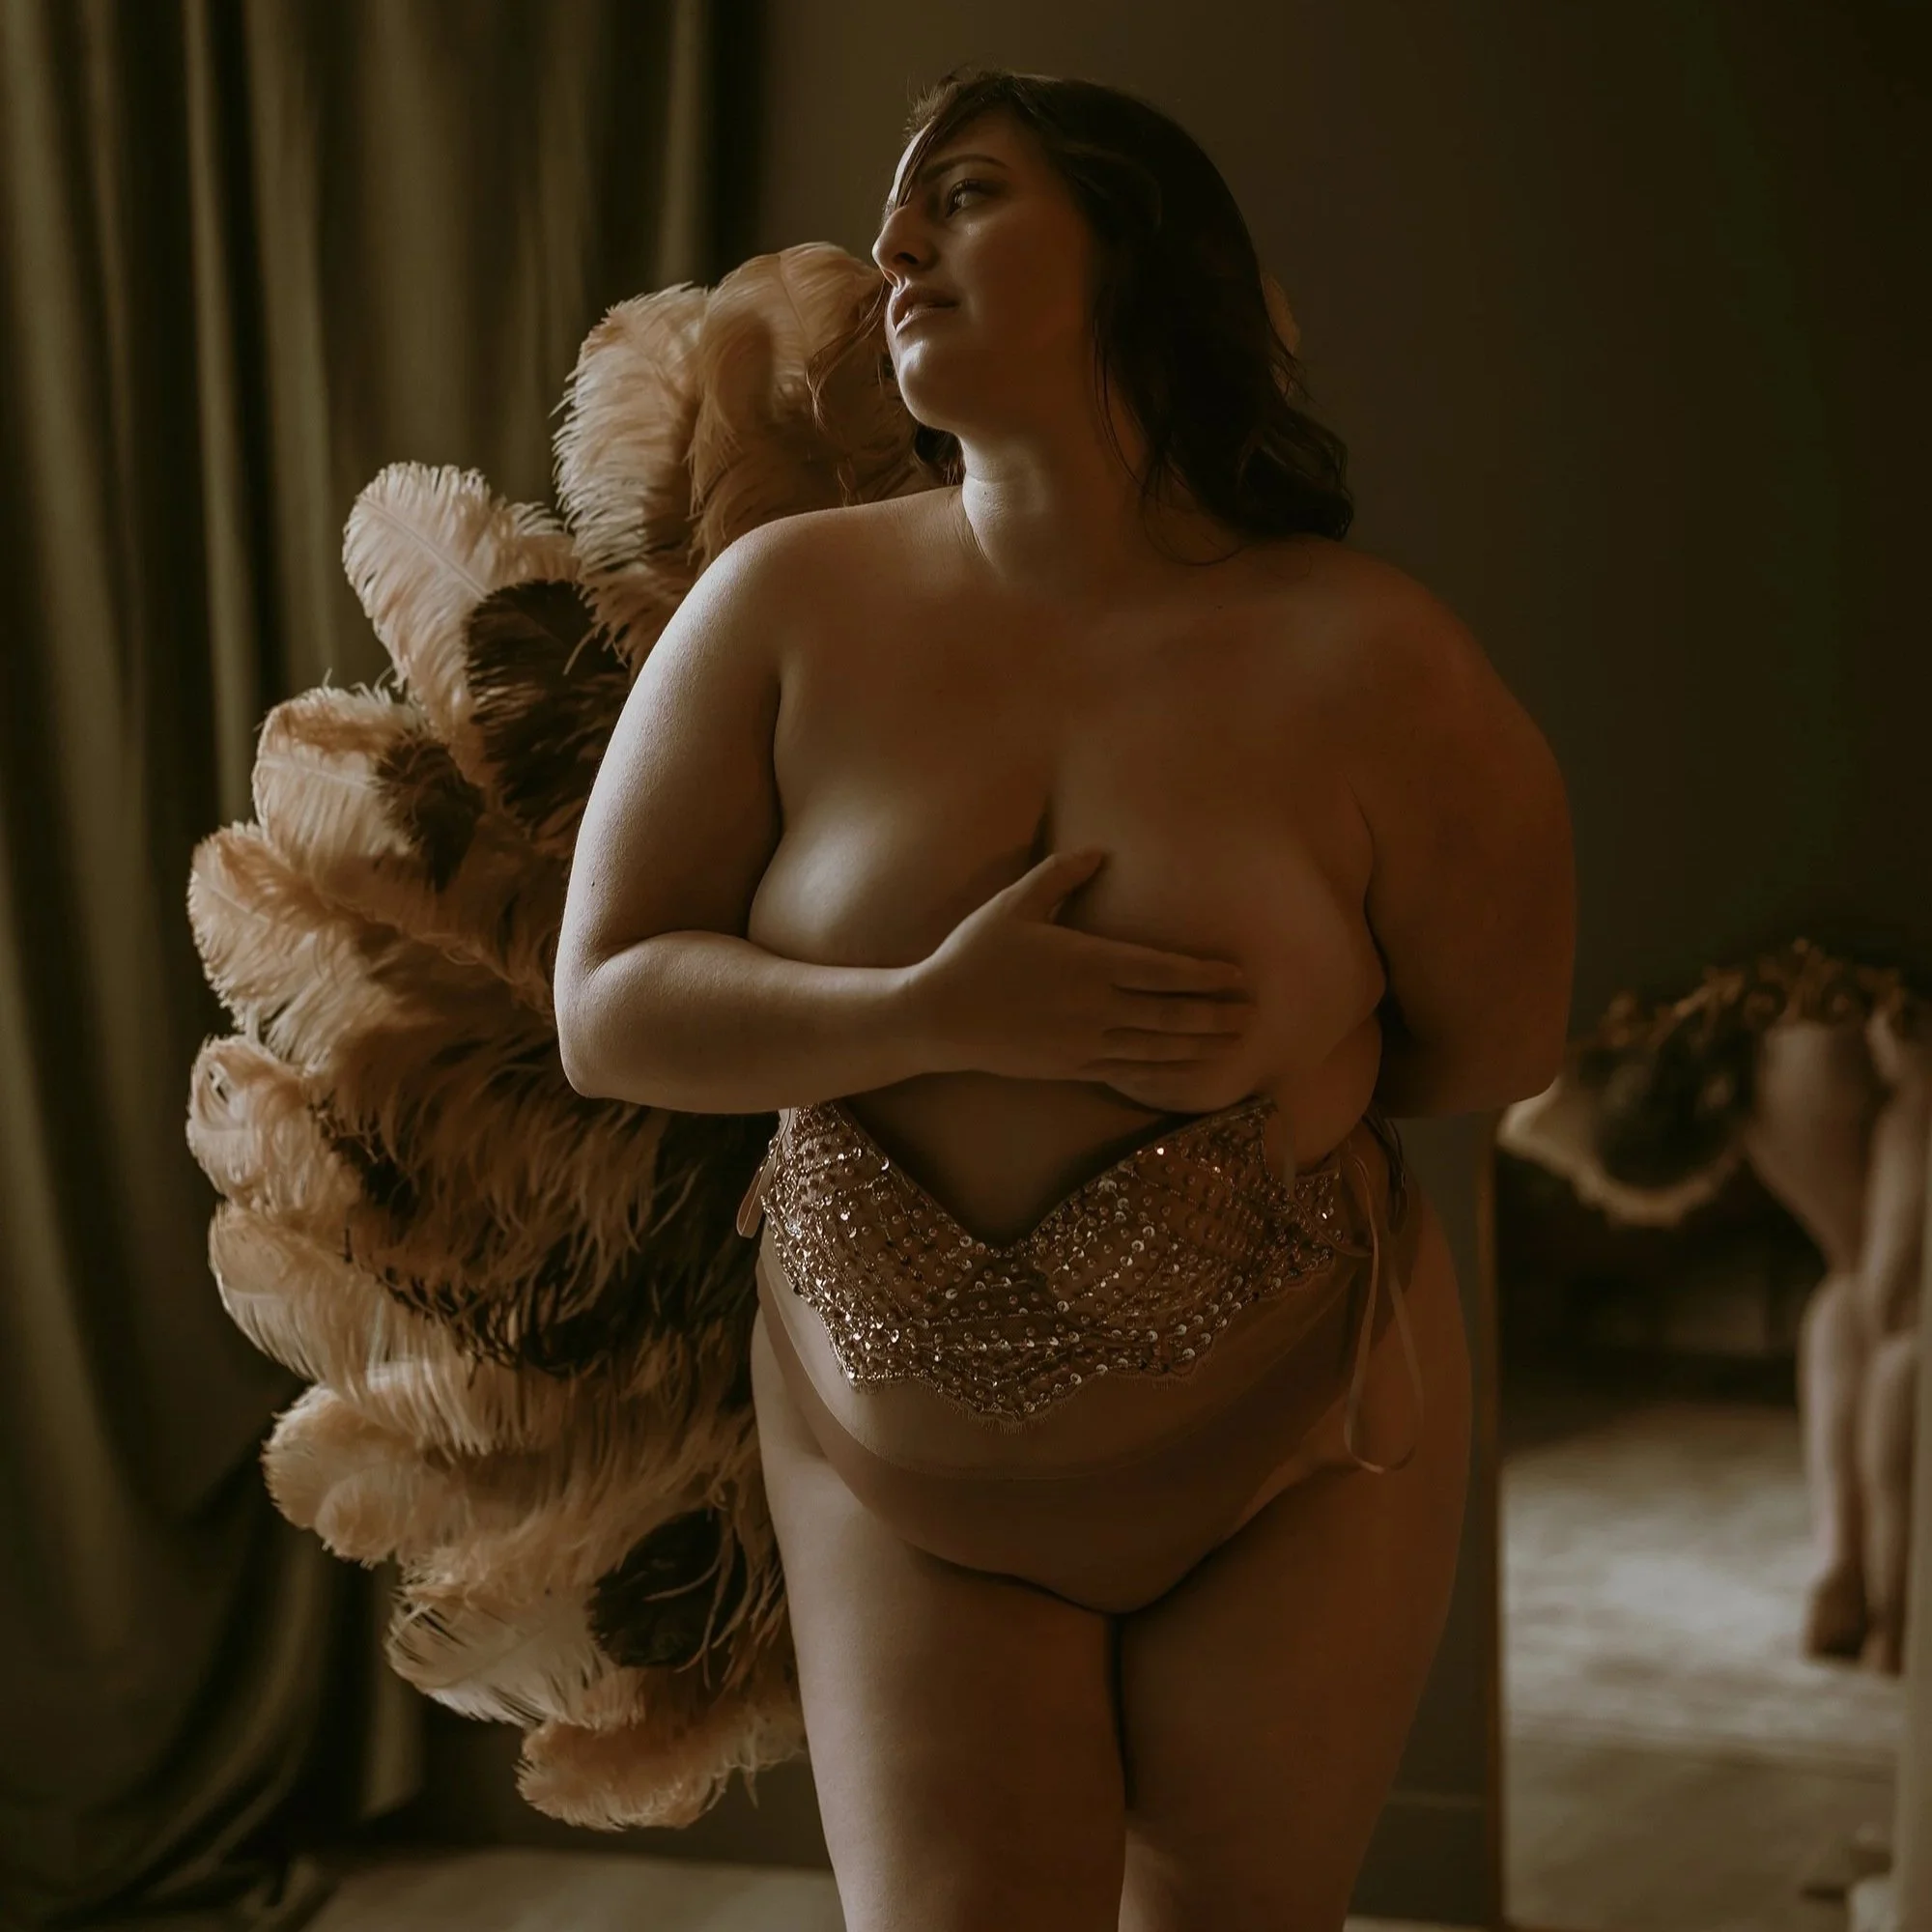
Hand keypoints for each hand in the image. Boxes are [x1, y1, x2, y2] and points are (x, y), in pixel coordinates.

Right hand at [903, 848, 1256, 1093]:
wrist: (937, 1016)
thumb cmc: (974, 954)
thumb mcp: (1013, 904)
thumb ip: (1059, 876)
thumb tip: (1098, 851)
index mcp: (1088, 962)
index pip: (1163, 970)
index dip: (1206, 975)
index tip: (1238, 975)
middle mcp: (1095, 1006)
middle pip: (1172, 1013)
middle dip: (1217, 1014)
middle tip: (1254, 1013)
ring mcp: (1085, 1042)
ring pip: (1157, 1046)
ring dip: (1199, 1045)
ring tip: (1234, 1042)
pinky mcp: (1072, 1068)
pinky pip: (1129, 1071)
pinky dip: (1162, 1071)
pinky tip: (1185, 1070)